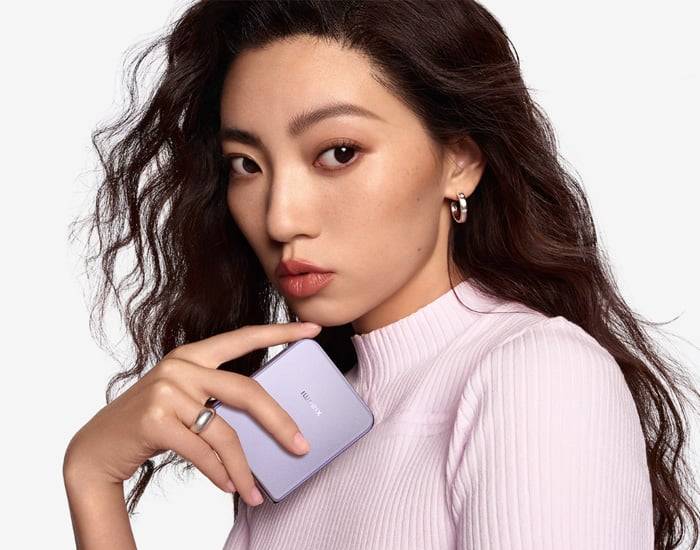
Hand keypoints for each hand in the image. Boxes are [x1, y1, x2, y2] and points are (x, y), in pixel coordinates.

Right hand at [63, 321, 320, 506]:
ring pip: (224, 432)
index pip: (243, 338)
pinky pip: (202, 451)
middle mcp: (180, 366)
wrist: (97, 448)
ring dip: (244, 467)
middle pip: (246, 391)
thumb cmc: (152, 423)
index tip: (312, 330)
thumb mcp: (185, 399)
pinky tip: (230, 486)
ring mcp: (166, 391)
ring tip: (254, 490)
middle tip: (301, 446)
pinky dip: (220, 473)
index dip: (280, 333)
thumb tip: (270, 425)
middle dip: (279, 422)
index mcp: (192, 355)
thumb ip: (217, 399)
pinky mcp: (154, 419)